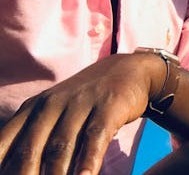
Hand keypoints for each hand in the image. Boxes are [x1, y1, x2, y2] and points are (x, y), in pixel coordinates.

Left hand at [0, 53, 162, 174]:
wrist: (129, 70)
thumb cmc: (85, 102)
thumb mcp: (52, 113)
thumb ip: (31, 140)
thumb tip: (14, 169)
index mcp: (31, 110)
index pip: (2, 145)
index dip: (1, 168)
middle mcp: (51, 105)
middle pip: (29, 151)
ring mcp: (80, 104)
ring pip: (60, 147)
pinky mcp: (108, 107)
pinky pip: (95, 137)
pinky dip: (88, 161)